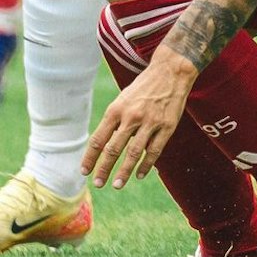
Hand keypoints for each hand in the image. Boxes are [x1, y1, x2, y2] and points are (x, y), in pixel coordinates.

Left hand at [82, 51, 195, 188]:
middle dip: (104, 169)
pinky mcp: (168, 126)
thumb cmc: (143, 88)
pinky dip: (147, 164)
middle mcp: (131, 117)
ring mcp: (151, 122)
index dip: (90, 158)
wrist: (171, 72)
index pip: (98, 140)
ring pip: (134, 153)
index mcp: (116, 110)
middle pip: (114, 149)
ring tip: (117, 184)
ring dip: (124, 171)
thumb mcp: (122, 100)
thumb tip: (105, 146)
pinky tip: (141, 174)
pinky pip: (155, 150)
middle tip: (99, 183)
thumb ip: (114, 122)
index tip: (85, 172)